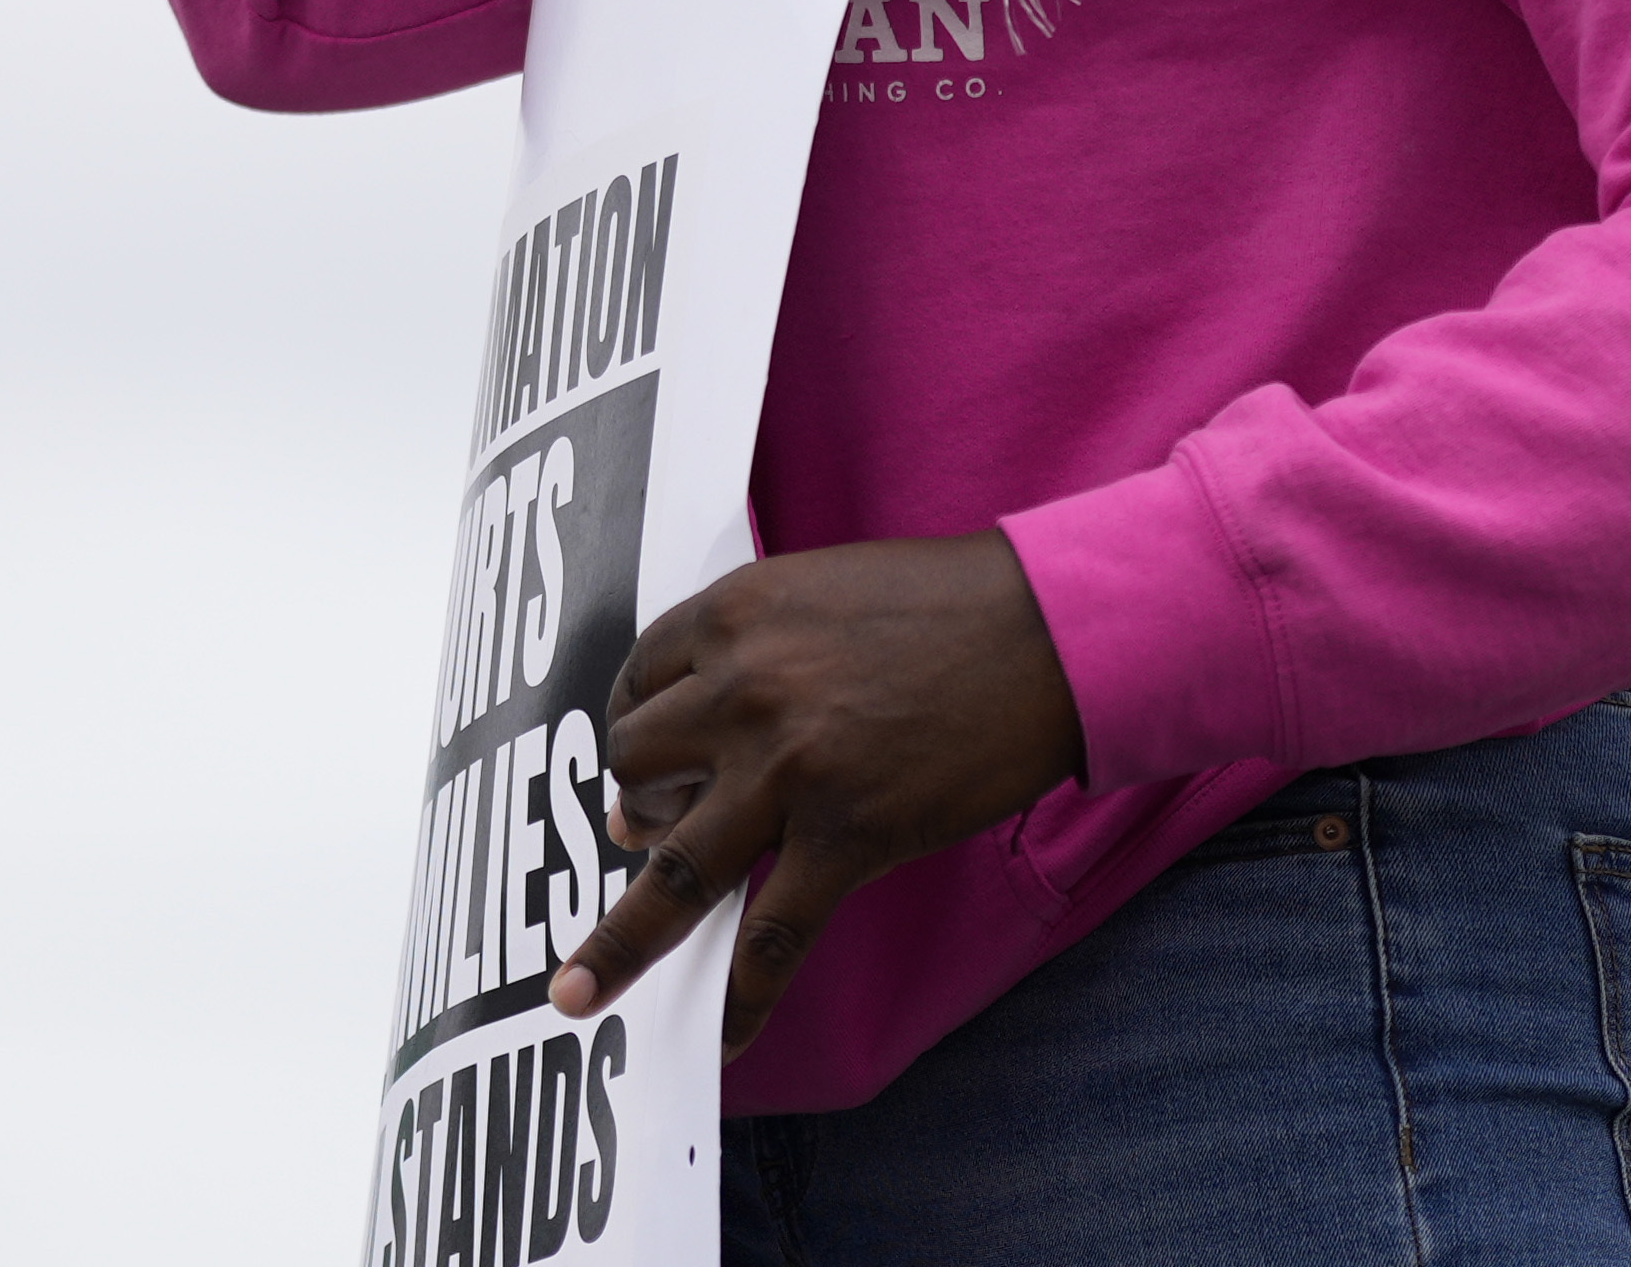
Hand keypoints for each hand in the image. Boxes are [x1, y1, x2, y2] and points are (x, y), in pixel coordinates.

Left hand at [553, 533, 1087, 1055]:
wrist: (1056, 628)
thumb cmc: (951, 600)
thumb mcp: (826, 588)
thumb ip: (754, 648)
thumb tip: (681, 747)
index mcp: (735, 615)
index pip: (639, 682)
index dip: (635, 725)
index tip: (646, 759)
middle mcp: (743, 690)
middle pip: (635, 768)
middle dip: (635, 807)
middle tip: (652, 829)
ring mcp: (791, 770)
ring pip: (672, 870)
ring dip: (616, 942)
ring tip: (574, 997)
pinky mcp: (848, 836)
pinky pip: (772, 937)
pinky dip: (739, 1001)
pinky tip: (720, 1042)